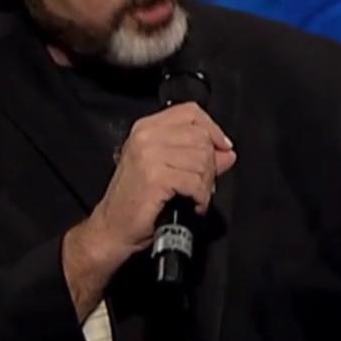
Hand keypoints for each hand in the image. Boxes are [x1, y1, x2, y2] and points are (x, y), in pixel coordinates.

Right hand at [61, 103, 235, 316]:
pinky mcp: (155, 176)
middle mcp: (146, 136)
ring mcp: (149, 154)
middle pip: (201, 138)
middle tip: (202, 186)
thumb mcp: (166, 170)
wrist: (112, 228)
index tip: (222, 148)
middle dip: (210, 165)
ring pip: (202, 160)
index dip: (212, 129)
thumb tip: (228, 153)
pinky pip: (195, 182)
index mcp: (146, 128)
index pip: (191, 112)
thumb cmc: (136, 201)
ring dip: (205, 184)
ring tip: (195, 197)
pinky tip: (192, 205)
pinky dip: (200, 198)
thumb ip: (197, 157)